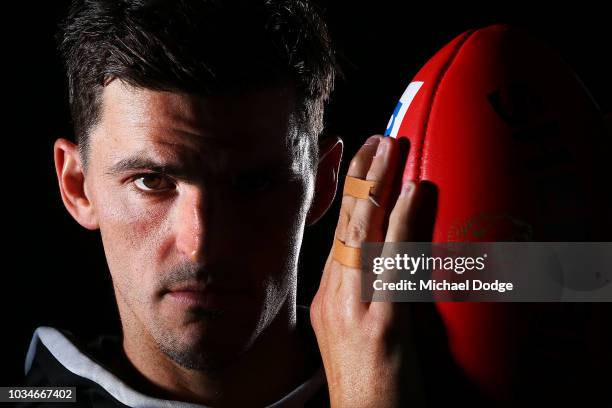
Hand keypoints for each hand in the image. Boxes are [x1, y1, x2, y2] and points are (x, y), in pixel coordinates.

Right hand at [310, 135, 435, 406]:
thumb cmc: (367, 386)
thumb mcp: (356, 332)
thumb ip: (366, 295)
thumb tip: (386, 263)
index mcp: (328, 297)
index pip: (336, 234)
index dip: (347, 195)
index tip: (359, 161)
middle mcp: (334, 296)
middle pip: (346, 225)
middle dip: (362, 178)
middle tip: (378, 139)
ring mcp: (354, 309)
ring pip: (363, 234)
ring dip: (379, 185)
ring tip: (392, 146)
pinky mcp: (380, 325)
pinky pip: (393, 264)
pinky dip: (404, 222)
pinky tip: (415, 192)